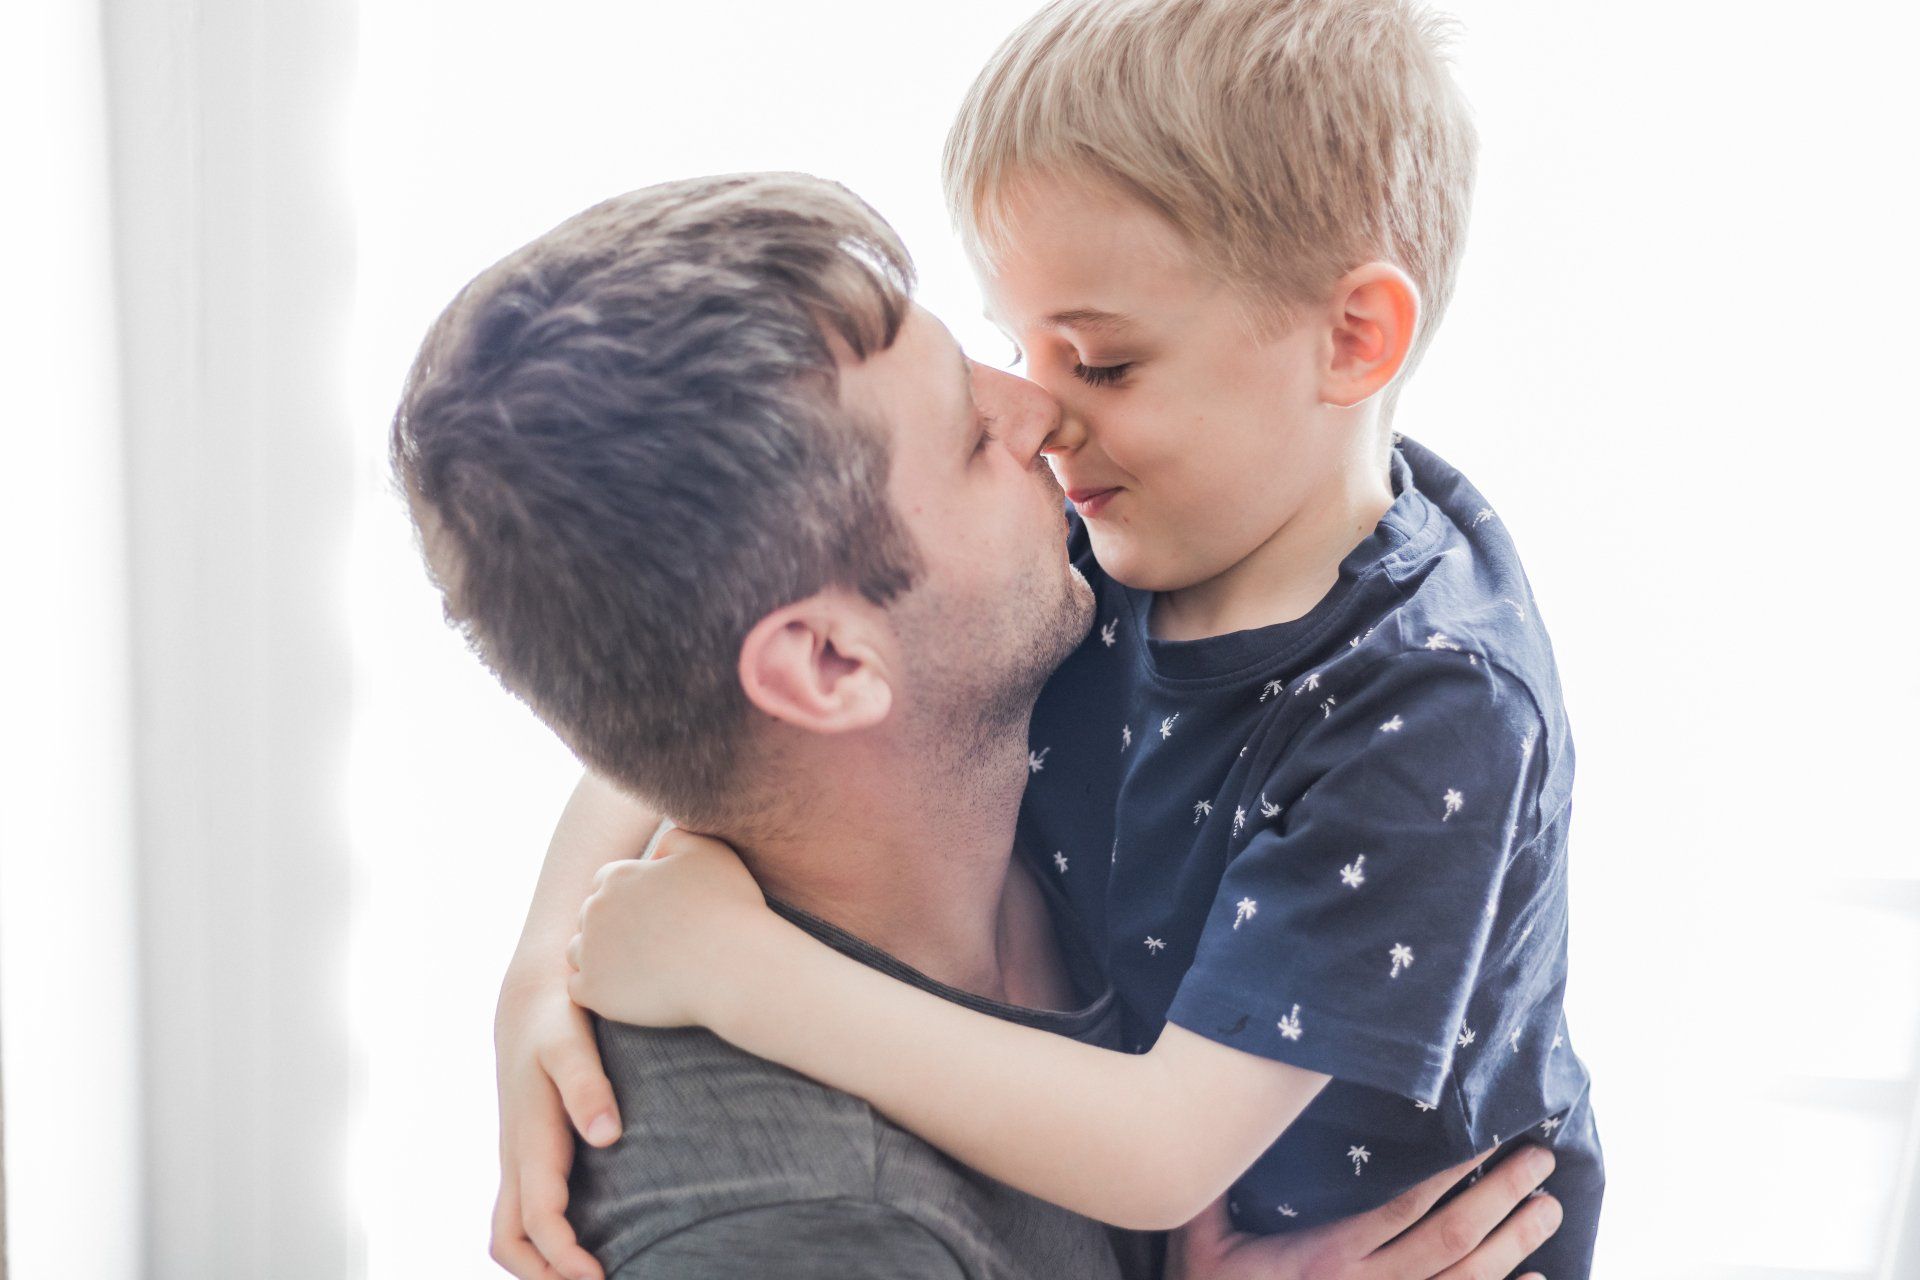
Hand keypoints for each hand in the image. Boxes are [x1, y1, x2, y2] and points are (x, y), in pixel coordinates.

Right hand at [488, 967, 622, 1279]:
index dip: (562, 1256)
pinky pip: (523, 1210)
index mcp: (529, 1139)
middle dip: (542, 1275)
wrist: (533, 997)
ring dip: (538, 1263)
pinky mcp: (528, 1150)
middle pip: (509, 1240)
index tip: (596, 1278)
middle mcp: (516, 1156)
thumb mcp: (571, 1042)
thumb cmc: (556, 1017)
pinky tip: (583, 1240)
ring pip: (510, 1229)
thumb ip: (588, 1087)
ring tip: (587, 1277)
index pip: (537, 1219)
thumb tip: (608, 1136)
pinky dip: (541, 1239)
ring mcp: (518, 1156)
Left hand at [564, 828, 769, 1027]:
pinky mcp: (594, 991)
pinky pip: (578, 988)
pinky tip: (625, 990)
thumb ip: (675, 838)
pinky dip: (597, 988)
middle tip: (650, 941)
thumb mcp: (709, 851)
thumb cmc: (727, 908)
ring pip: (579, 950)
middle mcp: (595, 910)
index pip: (608, 880)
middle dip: (614, 924)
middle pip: (592, 914)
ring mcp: (591, 952)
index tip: (655, 912)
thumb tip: (656, 849)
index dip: (631, 894)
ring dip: (600, 955)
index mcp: (618, 876)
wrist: (734, 967)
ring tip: (637, 966)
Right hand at [1167, 1145, 1561, 1279]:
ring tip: (1549, 1207)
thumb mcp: (1203, 1234)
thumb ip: (1219, 1185)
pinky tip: (1536, 1278)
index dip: (1453, 1175)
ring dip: (1515, 1245)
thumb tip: (1232, 1120)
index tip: (1487, 1141)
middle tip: (1541, 1162)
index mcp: (1325, 1259)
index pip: (1404, 1209)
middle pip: (1451, 1243)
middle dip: (1502, 1200)